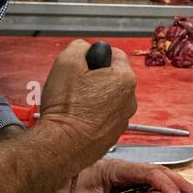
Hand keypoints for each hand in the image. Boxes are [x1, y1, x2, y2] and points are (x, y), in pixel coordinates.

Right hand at [36, 40, 136, 166]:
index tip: (83, 64)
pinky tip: (77, 116)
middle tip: (74, 84)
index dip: (95, 56)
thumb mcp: (66, 62)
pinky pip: (103, 116)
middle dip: (94, 77)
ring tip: (74, 103)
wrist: (63, 145)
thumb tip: (84, 49)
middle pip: (112, 77)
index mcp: (124, 79)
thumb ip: (79, 47)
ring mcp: (122, 119)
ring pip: (107, 98)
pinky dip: (92, 114)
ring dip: (93, 97)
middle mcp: (129, 100)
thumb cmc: (67, 107)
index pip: (115, 54)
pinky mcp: (112, 134)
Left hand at [65, 159, 192, 192]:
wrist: (58, 178)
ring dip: (178, 188)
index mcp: (119, 169)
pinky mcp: (128, 185)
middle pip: (162, 173)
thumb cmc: (68, 185)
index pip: (150, 174)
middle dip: (182, 185)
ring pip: (160, 178)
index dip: (167, 186)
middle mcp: (128, 170)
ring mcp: (130, 177)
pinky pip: (151, 187)